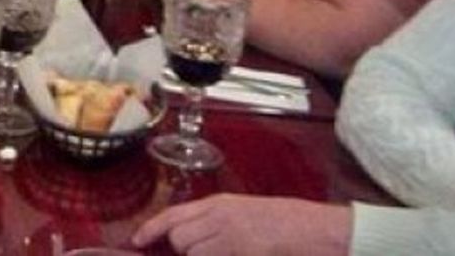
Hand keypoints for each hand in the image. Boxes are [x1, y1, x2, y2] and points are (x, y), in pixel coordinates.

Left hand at [132, 193, 351, 255]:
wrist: (316, 231)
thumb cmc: (286, 224)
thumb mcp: (245, 215)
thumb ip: (216, 223)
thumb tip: (187, 240)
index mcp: (220, 204)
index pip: (174, 214)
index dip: (151, 229)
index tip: (137, 240)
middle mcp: (220, 216)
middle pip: (179, 237)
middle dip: (184, 251)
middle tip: (207, 252)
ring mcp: (230, 235)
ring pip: (192, 252)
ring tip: (227, 252)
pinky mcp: (240, 250)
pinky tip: (239, 253)